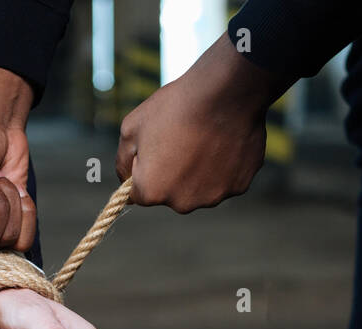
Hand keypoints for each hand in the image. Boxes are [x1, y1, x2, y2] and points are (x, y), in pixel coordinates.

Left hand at [116, 35, 288, 212]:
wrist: (226, 91)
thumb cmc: (176, 106)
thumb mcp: (131, 127)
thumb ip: (123, 161)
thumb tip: (126, 179)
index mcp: (151, 191)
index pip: (137, 193)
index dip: (143, 168)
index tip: (154, 147)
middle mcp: (181, 203)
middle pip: (170, 194)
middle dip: (171, 174)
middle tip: (181, 140)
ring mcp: (212, 198)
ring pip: (199, 189)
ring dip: (198, 173)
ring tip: (205, 140)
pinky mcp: (238, 187)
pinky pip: (225, 181)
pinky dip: (223, 167)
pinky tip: (224, 143)